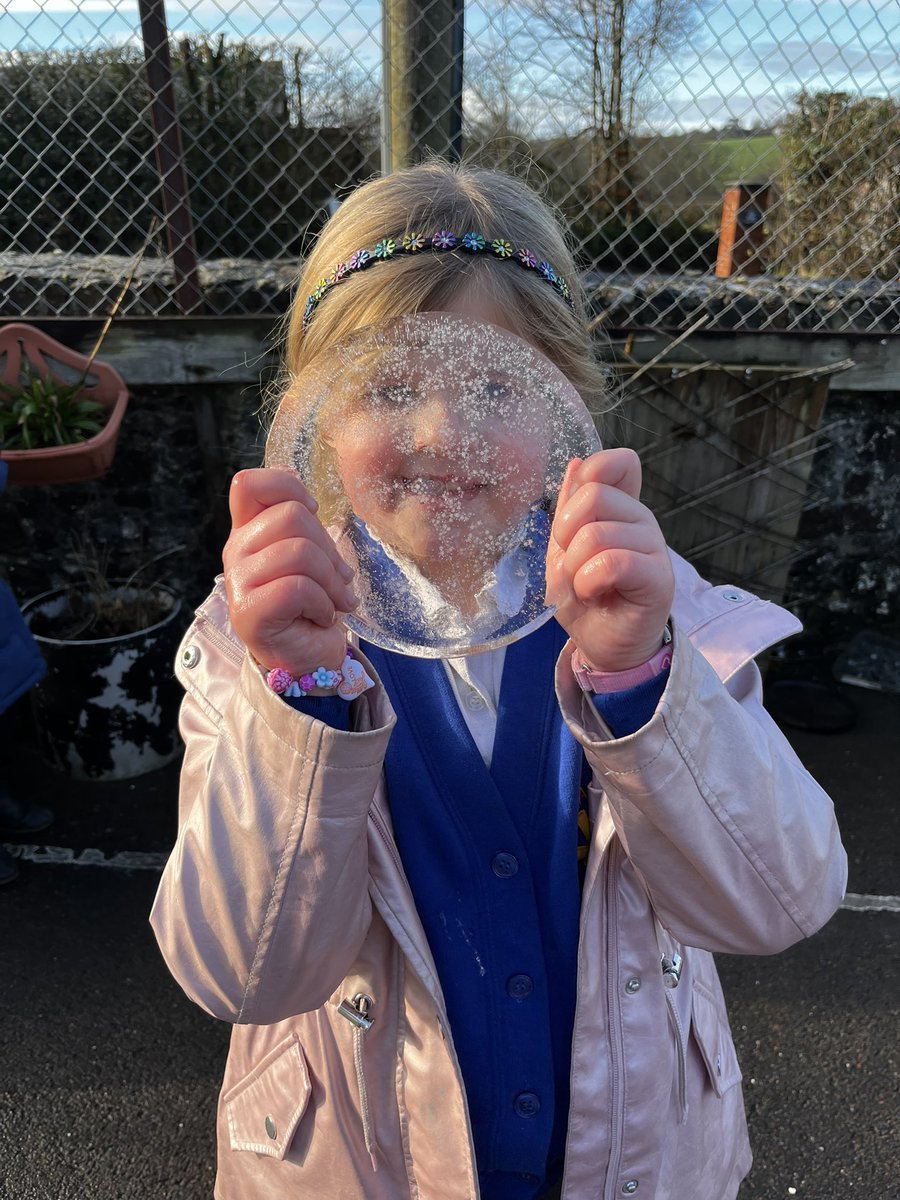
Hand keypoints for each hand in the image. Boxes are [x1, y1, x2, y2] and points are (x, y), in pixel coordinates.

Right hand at [223, 468, 357, 676]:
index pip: (248, 484)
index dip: (287, 487)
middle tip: (338, 579)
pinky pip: (297, 588)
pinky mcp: (248, 612)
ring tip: (335, 601)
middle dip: (329, 547)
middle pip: (291, 515)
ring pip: (299, 551)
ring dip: (331, 581)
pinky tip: (321, 617)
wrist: (308, 658)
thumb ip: (304, 527)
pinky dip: (322, 604)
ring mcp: (238, 581)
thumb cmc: (311, 604)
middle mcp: (236, 550)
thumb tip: (312, 508)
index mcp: (248, 530)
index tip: (312, 511)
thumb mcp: (310, 556)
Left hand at [546, 449, 674, 672]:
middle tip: (572, 563)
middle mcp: (641, 519)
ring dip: (574, 566)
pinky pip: (613, 562)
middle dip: (566, 533)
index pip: (617, 463)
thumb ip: (570, 507)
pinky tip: (595, 593)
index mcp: (620, 507)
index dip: (589, 476)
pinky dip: (590, 581)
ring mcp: (653, 546)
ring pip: (597, 533)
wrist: (602, 643)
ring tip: (584, 585)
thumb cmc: (585, 597)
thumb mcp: (563, 548)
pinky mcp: (658, 577)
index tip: (573, 516)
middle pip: (595, 494)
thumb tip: (576, 463)